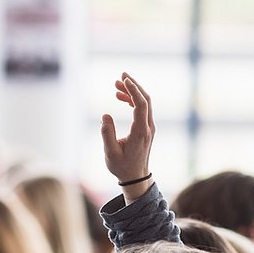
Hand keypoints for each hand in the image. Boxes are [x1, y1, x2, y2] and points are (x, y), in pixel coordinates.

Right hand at [100, 73, 154, 200]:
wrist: (136, 177)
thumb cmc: (122, 166)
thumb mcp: (110, 153)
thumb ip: (107, 134)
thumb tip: (104, 115)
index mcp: (140, 132)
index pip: (140, 105)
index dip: (133, 90)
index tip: (123, 80)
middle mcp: (148, 127)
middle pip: (146, 100)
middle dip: (134, 85)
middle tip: (121, 75)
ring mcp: (149, 127)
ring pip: (144, 103)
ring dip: (132, 92)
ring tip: (116, 84)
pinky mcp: (146, 128)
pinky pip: (142, 109)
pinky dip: (133, 100)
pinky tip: (120, 96)